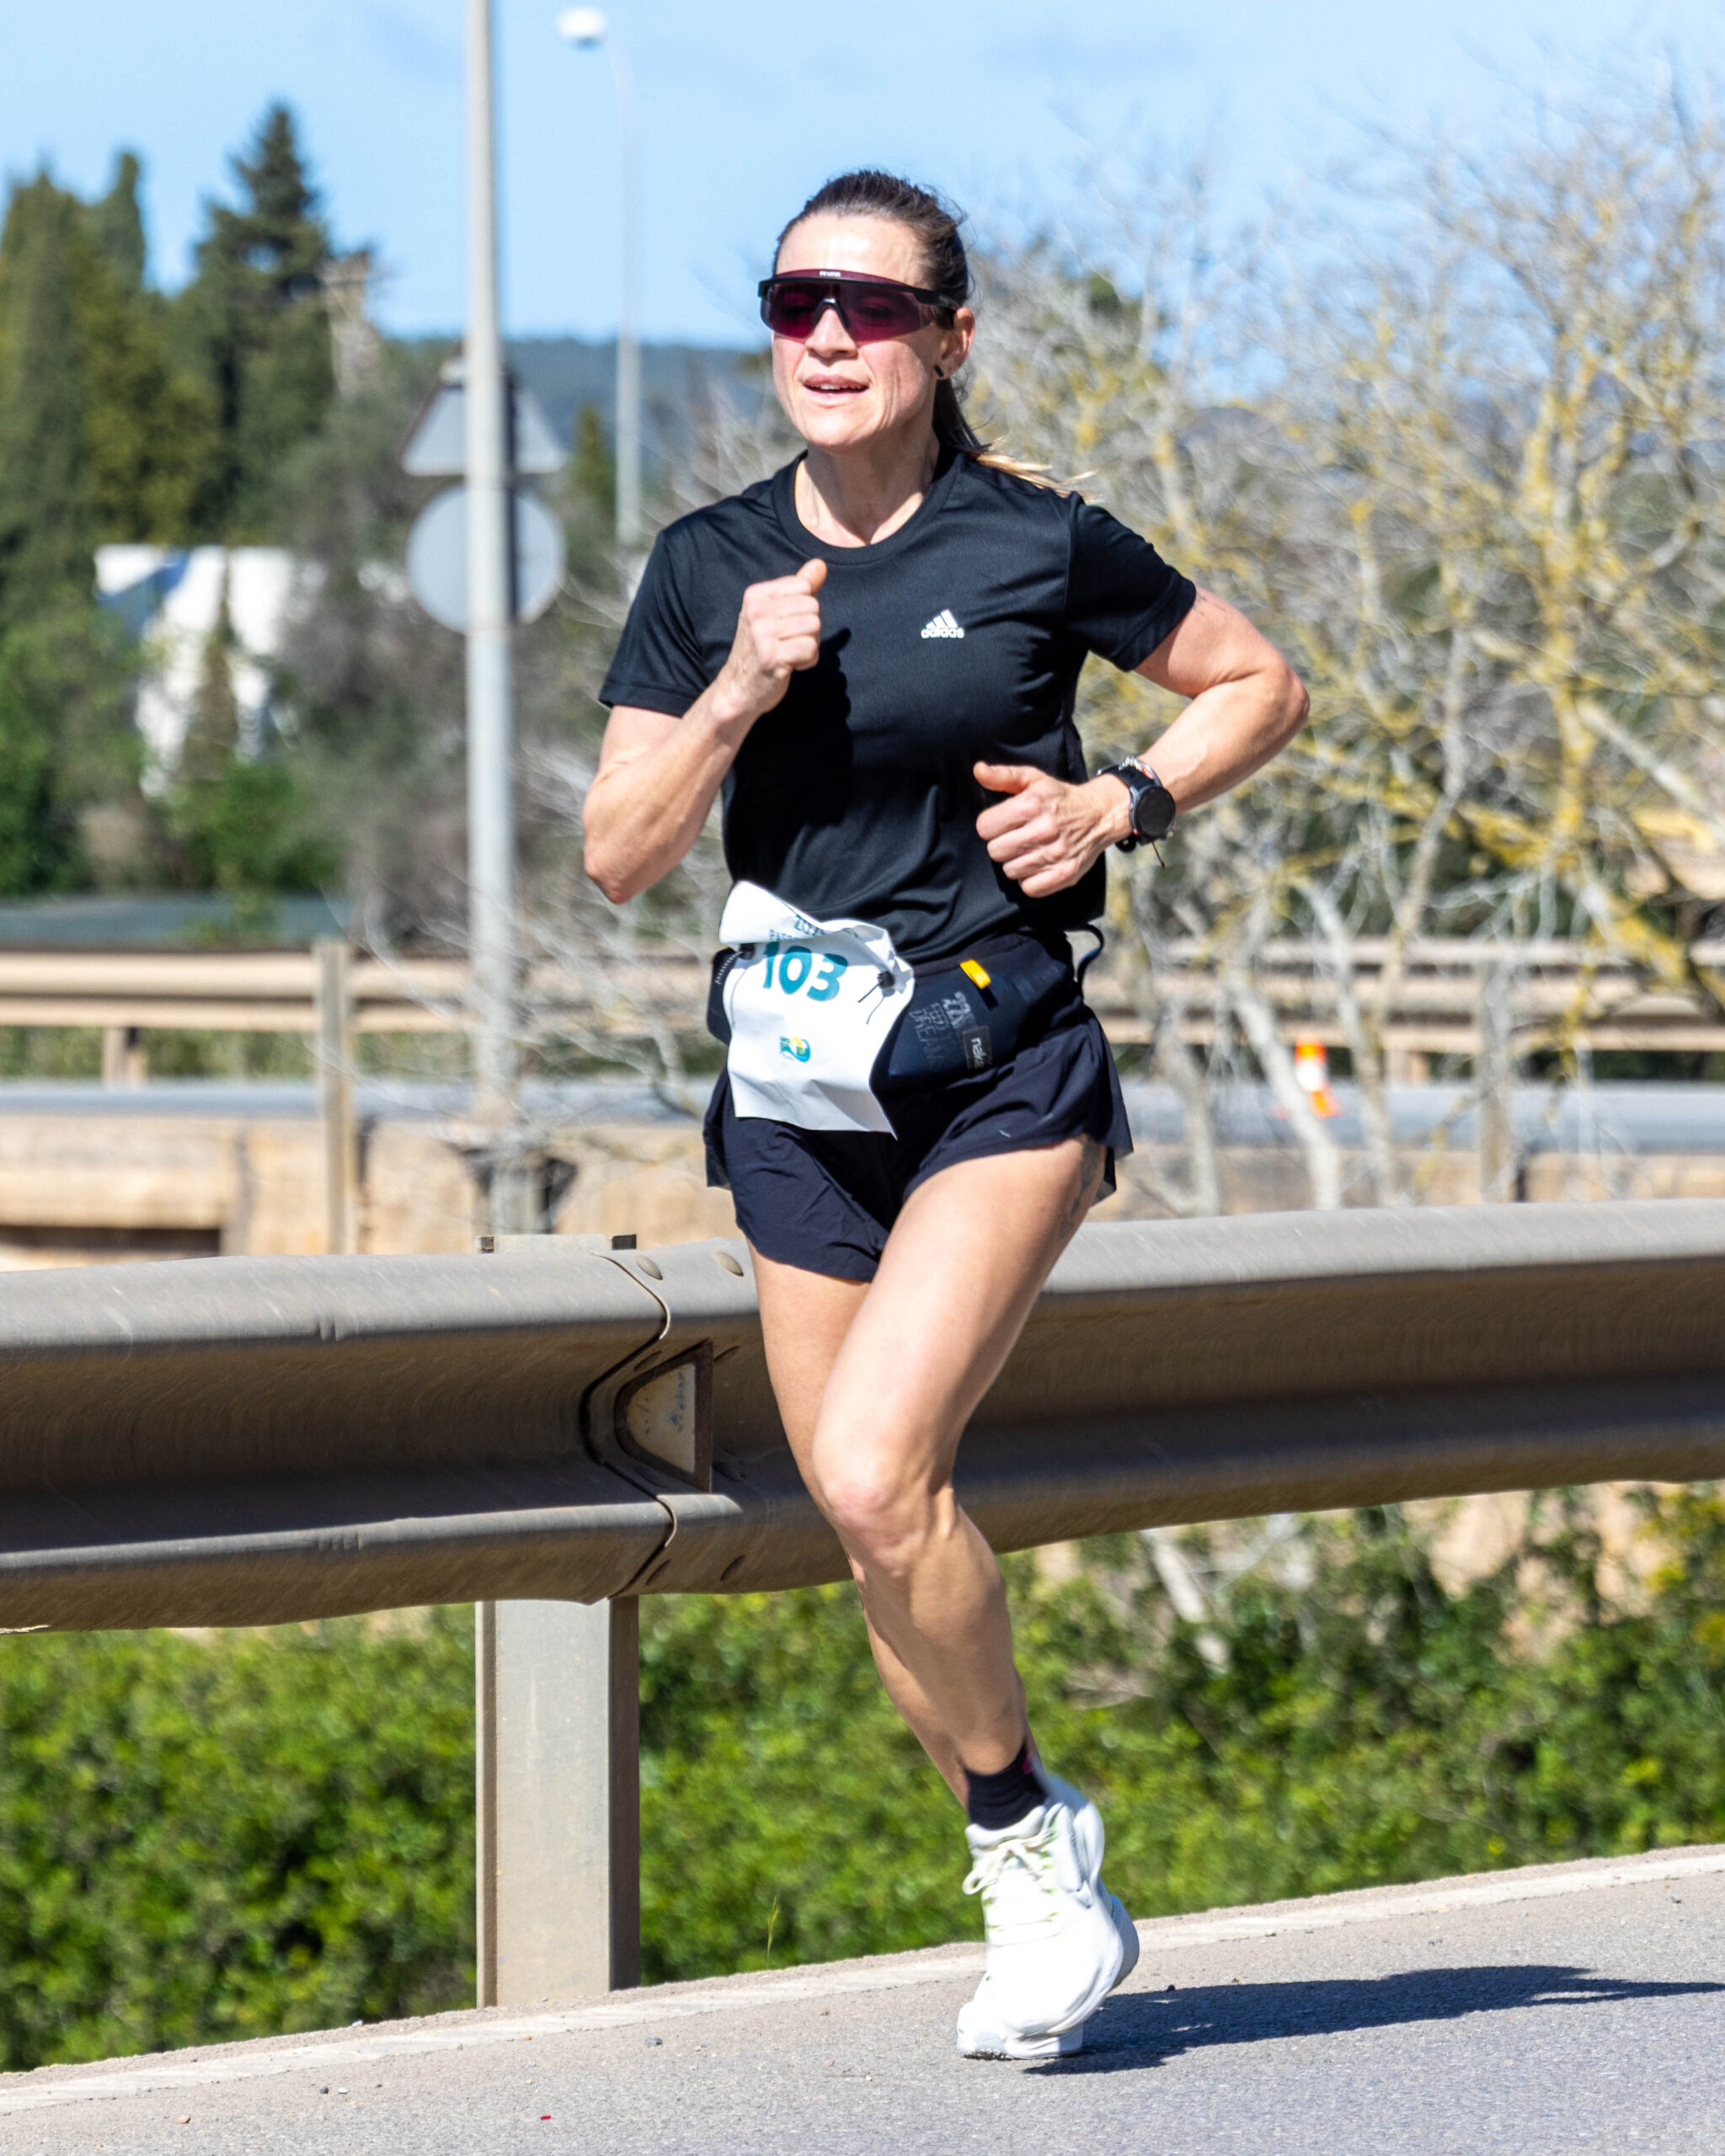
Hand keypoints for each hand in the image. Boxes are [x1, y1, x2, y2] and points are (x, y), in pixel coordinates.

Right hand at [715, 559, 826, 722]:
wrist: (738, 688)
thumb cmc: (761, 649)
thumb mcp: (774, 613)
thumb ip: (799, 589)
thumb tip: (820, 564)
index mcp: (755, 595)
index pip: (804, 586)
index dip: (805, 608)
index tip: (785, 626)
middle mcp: (756, 611)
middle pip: (812, 607)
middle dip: (809, 629)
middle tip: (789, 643)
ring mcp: (762, 634)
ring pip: (814, 627)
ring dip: (810, 646)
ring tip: (789, 654)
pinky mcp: (771, 657)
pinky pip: (811, 649)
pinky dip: (808, 661)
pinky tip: (791, 666)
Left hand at [974, 762, 1130, 897]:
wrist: (1099, 814)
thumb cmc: (1059, 798)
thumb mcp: (1032, 779)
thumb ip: (1002, 776)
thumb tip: (978, 770)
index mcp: (1031, 805)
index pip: (984, 828)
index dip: (990, 825)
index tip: (1004, 823)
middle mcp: (1044, 830)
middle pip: (995, 851)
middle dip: (1002, 844)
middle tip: (1017, 837)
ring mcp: (1056, 854)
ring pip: (1010, 871)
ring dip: (1016, 862)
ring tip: (1030, 850)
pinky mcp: (1066, 874)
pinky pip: (1029, 888)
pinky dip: (1031, 880)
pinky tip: (1038, 865)